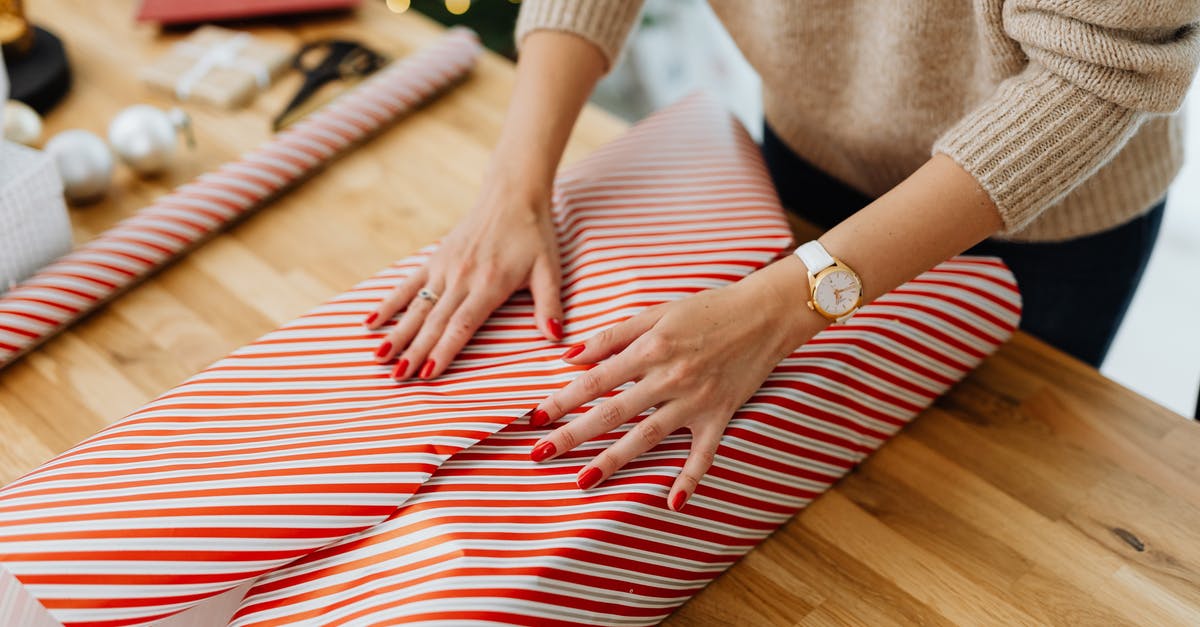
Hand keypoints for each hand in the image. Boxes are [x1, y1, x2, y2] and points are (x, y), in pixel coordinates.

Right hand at [364, 179, 563, 379]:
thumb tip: (556, 337)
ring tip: (379, 357)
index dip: (444, 350)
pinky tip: (371, 322)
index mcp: (489, 284)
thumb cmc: (534, 235)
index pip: (461, 324)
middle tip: (397, 378)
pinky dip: (390, 303)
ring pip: (417, 307)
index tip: (427, 373)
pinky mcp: (435, 259)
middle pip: (434, 321)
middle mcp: (461, 277)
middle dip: (414, 351)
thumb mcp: (549, 269)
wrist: (512, 195)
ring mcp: (444, 267)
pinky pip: (408, 285)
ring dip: (398, 333)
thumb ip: (549, 304)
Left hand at [525, 256, 822, 511]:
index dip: (563, 399)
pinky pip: (703, 453)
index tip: (534, 418)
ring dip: (614, 461)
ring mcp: (695, 400)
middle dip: (573, 434)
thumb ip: (613, 336)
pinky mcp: (720, 415)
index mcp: (651, 349)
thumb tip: (570, 356)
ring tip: (583, 481)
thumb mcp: (657, 313)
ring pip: (648, 436)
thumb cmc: (707, 308)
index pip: (596, 379)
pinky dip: (690, 478)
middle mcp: (670, 377)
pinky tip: (672, 503)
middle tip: (539, 455)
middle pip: (613, 412)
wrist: (764, 314)